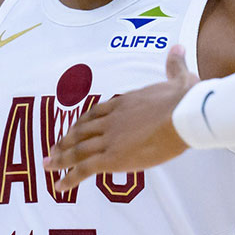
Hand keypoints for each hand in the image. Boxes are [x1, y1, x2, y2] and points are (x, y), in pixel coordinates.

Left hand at [45, 44, 197, 190]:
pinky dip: (69, 179)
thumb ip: (175, 65)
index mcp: (125, 102)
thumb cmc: (185, 99)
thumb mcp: (180, 78)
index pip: (97, 112)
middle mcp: (111, 120)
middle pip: (81, 131)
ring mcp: (109, 139)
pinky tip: (60, 187)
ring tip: (49, 166)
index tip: (75, 128)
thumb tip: (178, 47)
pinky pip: (84, 170)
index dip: (83, 122)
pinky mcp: (111, 158)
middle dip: (65, 141)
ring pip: (78, 150)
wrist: (184, 115)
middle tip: (53, 150)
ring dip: (61, 159)